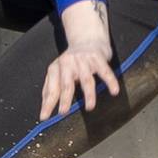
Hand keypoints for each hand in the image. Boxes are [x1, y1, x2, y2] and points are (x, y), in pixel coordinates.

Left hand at [40, 0, 119, 119]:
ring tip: (89, 108)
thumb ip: (51, 87)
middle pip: (66, 84)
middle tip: (63, 113)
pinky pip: (105, 72)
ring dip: (88, 94)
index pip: (51, 89)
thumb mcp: (58, 71)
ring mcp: (83, 61)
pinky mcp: (98, 58)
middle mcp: (68, 64)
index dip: (47, 104)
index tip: (44, 117)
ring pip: (86, 80)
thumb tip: (44, 105)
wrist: (87, 39)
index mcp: (56, 68)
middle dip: (65, 99)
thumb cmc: (72, 62)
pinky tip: (114, 91)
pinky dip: (110, 81)